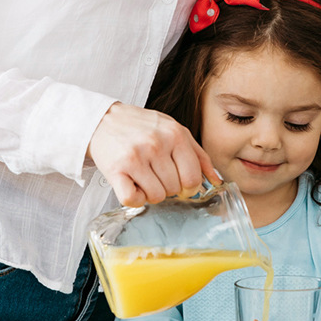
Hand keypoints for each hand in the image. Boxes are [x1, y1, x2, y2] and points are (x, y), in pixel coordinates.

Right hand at [87, 102, 218, 205]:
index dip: (188, 186)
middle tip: (156, 174)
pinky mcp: (116, 170)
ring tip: (143, 177)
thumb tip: (216, 181)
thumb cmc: (143, 127)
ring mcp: (135, 157)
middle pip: (175, 190)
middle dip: (168, 187)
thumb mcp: (175, 131)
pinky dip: (134, 198)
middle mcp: (156, 145)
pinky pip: (133, 200)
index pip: (193, 178)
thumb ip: (198, 155)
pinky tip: (132, 184)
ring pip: (156, 197)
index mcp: (175, 135)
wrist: (104, 120)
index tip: (179, 182)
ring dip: (151, 193)